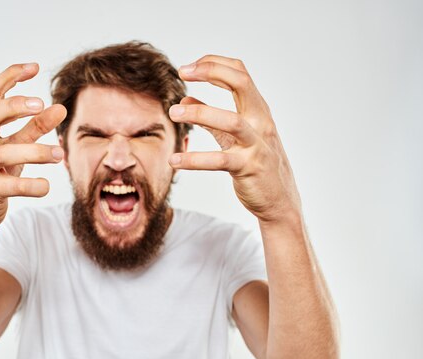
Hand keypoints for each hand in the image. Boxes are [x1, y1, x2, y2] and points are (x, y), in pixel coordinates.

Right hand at [0, 63, 66, 236]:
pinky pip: (11, 186)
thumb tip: (59, 108)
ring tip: (61, 154)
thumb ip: (33, 130)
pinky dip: (31, 185)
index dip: (10, 77)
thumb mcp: (15, 151)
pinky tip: (46, 186)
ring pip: (5, 154)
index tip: (34, 67)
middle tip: (42, 103)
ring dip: (36, 151)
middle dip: (15, 106)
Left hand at [168, 55, 300, 223]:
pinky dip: (194, 159)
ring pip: (231, 120)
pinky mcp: (249, 168)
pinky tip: (174, 160)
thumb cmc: (256, 165)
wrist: (279, 202)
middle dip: (211, 72)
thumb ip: (210, 119)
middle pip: (242, 83)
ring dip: (199, 113)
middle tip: (182, 72)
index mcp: (258, 111)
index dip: (214, 64)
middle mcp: (261, 123)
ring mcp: (257, 145)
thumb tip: (186, 98)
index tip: (188, 68)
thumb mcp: (233, 138)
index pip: (240, 74)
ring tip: (173, 112)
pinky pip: (219, 161)